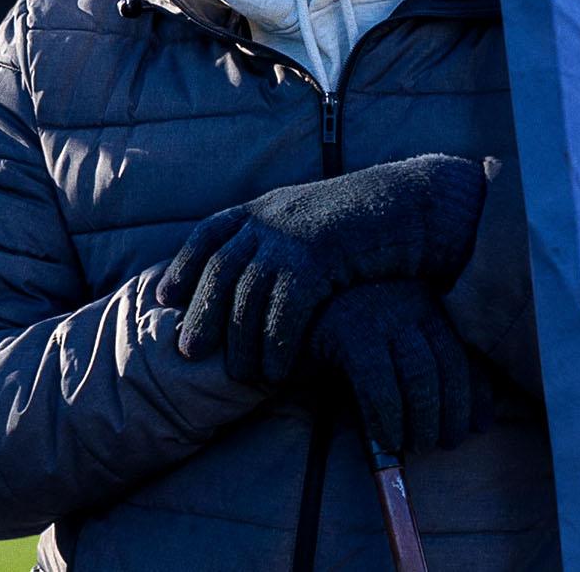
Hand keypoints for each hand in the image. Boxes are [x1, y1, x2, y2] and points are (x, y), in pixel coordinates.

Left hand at [157, 154, 488, 382]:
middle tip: (188, 351)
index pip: (209, 235)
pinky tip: (277, 373)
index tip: (166, 296)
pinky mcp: (316, 259)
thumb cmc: (368, 221)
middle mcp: (270, 218)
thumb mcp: (314, 220)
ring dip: (241, 342)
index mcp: (265, 206)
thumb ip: (282, 239)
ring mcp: (291, 237)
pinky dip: (278, 346)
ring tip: (240, 376)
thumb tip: (258, 269)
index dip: (184, 265)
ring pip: (248, 297)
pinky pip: (285, 312)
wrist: (413, 205)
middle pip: (219, 271)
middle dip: (202, 313)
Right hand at [309, 281, 473, 454]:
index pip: (464, 350)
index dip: (478, 393)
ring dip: (423, 419)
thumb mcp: (391, 341)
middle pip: (447, 364)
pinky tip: (388, 438)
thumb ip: (425, 365)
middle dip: (451, 412)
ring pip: (420, 374)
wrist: (284, 307)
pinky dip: (388, 417)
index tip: (479, 426)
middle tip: (444, 443)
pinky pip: (379, 382)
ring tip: (417, 444)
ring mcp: (379, 311)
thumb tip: (474, 420)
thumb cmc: (343, 332)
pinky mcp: (347, 328)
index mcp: (426, 300)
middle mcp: (409, 299)